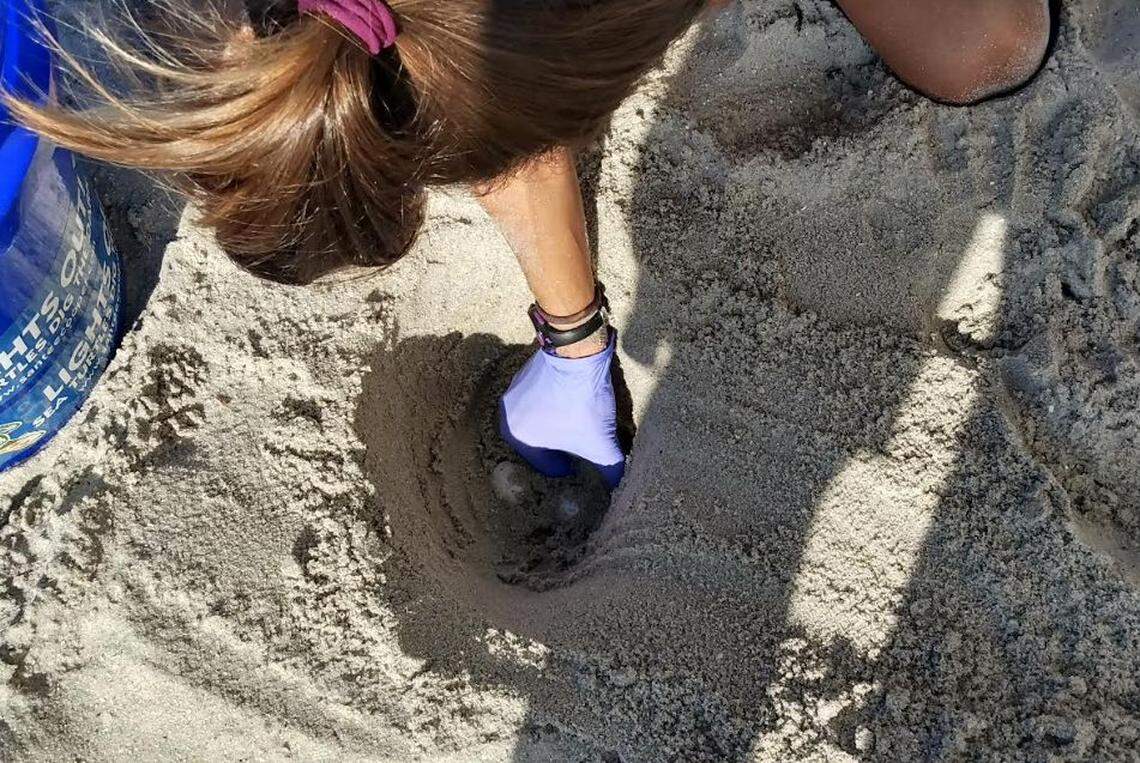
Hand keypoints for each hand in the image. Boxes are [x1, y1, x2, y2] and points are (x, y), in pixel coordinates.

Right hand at [499, 331, 625, 488]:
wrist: (578, 354)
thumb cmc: (581, 404)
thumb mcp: (600, 444)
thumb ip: (609, 470)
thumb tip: (617, 484)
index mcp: (517, 438)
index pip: (547, 465)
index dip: (570, 469)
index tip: (584, 466)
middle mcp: (508, 415)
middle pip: (542, 442)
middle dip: (563, 446)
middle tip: (584, 447)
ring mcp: (515, 390)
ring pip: (541, 418)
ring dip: (559, 423)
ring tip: (582, 424)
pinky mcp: (527, 371)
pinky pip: (543, 397)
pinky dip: (557, 402)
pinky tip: (575, 401)